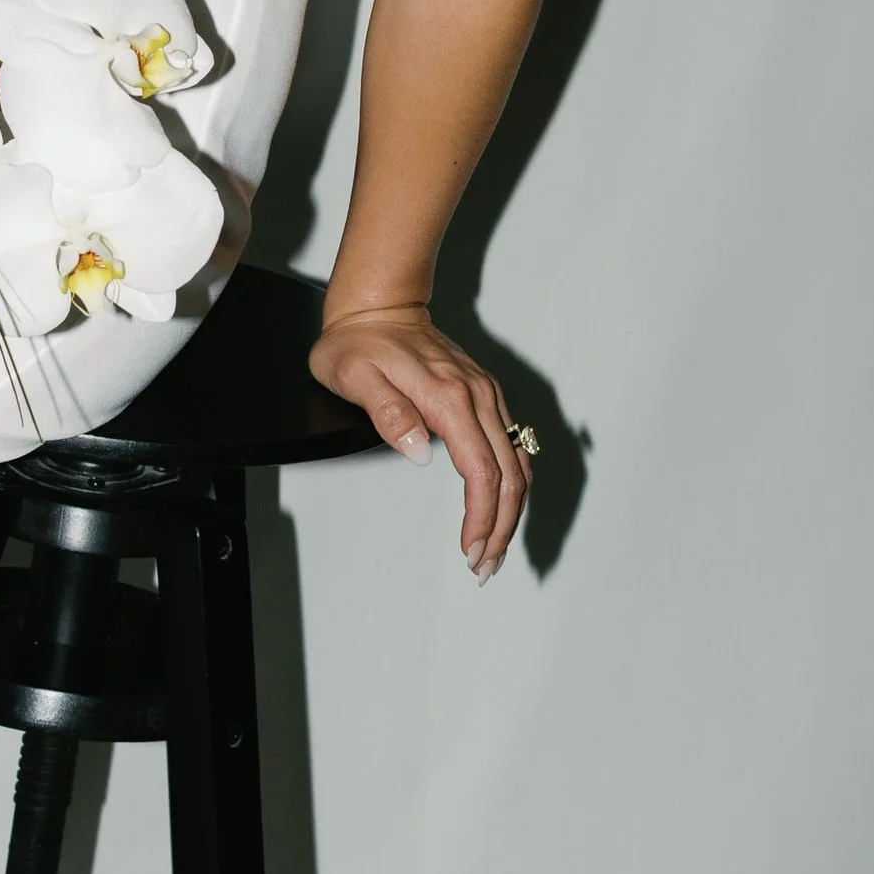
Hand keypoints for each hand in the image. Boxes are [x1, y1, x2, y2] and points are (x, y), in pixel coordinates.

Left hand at [309, 301, 528, 580]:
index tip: (470, 550)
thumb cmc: (359, 343)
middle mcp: (477, 396)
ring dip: (512, 511)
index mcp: (448, 396)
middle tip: (484, 567)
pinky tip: (500, 509)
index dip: (481, 517)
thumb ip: (387, 412)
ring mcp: (485, 395)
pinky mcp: (485, 396)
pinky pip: (513, 446)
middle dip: (502, 527)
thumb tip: (419, 451)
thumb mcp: (354, 376)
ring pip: (519, 462)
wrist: (380, 306)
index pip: (481, 470)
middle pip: (511, 474)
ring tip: (492, 549)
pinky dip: (513, 484)